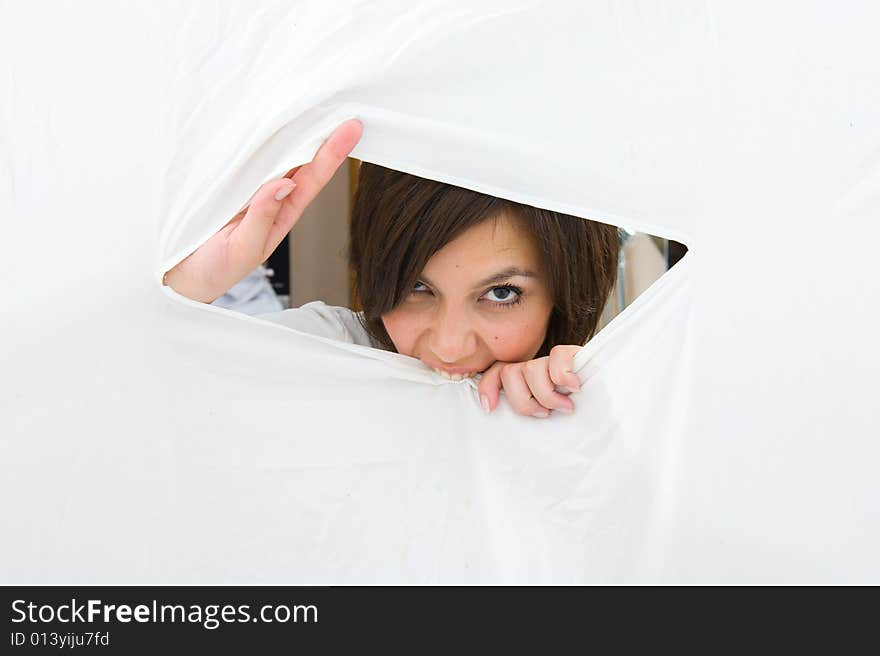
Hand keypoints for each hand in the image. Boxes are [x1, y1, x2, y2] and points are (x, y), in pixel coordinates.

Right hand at [164, 119, 362, 302]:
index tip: (352, 128)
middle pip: (299, 159)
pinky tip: (267, 120)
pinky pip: (245, 156)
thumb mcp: (244, 248)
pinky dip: (257, 138)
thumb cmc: (215, 269)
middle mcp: (269, 197)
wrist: (179, 277)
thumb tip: (285, 184)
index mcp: (281, 213)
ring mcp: (247, 188)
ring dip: (291, 129)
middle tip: (337, 101)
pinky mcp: (224, 182)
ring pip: (274, 154)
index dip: (333, 153)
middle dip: (319, 131)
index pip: (313, 178)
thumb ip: (263, 218)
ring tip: (311, 101)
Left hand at [477, 345, 582, 417]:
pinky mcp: (574, 355)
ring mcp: (553, 362)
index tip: (490, 408)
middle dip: (524, 401)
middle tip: (544, 414)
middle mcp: (535, 369)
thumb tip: (496, 417)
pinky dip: (563, 375)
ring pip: (531, 369)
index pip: (496, 373)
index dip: (488, 388)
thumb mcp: (543, 419)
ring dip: (546, 394)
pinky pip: (558, 355)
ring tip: (564, 406)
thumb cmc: (575, 421)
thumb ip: (525, 413)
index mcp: (524, 381)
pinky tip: (574, 388)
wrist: (609, 406)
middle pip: (509, 373)